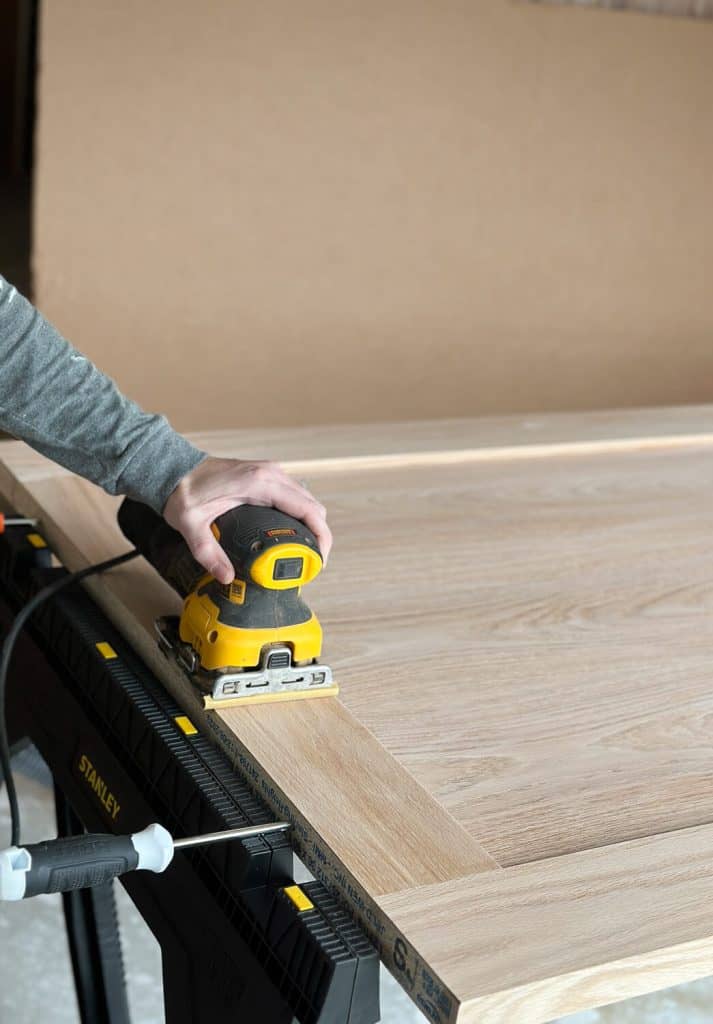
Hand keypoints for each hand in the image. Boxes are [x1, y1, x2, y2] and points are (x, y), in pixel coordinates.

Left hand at [163, 456, 331, 583]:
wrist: (174, 469)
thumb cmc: (183, 491)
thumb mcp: (191, 525)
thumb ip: (208, 552)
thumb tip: (226, 577)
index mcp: (259, 483)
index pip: (307, 509)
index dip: (320, 536)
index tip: (318, 559)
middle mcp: (271, 474)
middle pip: (312, 506)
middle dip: (319, 535)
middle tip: (310, 562)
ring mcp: (270, 472)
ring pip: (306, 500)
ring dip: (311, 525)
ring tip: (303, 552)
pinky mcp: (266, 476)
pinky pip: (294, 496)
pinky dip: (300, 515)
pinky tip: (291, 534)